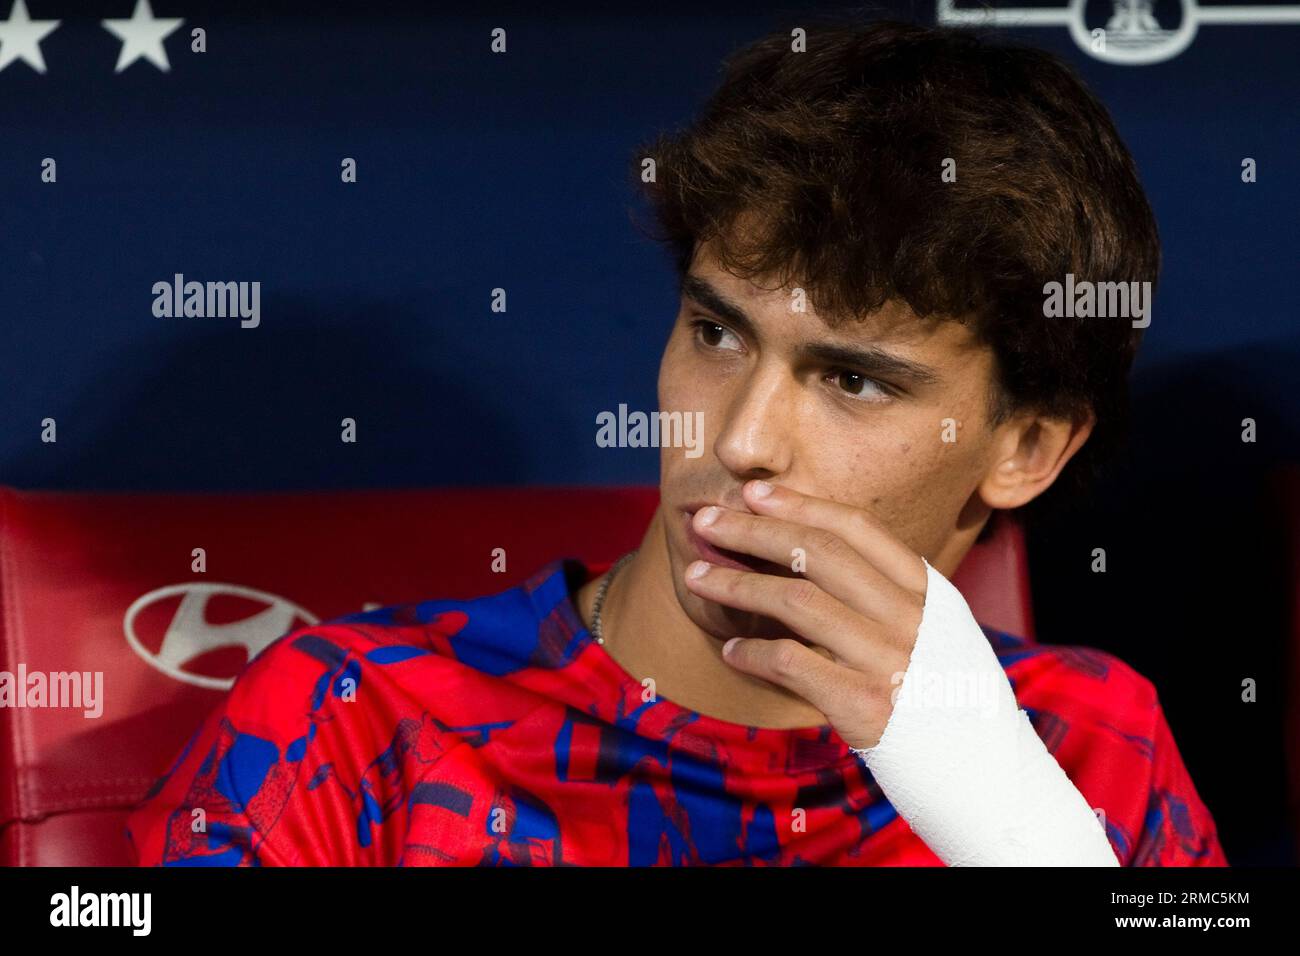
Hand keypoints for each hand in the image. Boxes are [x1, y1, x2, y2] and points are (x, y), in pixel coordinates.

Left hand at [682, 479, 929, 750]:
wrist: (990, 781)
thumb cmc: (949, 704)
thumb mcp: (940, 636)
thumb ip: (890, 599)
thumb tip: (818, 558)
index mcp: (930, 592)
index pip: (857, 528)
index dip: (800, 504)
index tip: (753, 492)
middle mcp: (912, 617)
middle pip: (818, 552)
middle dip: (755, 529)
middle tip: (708, 519)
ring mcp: (889, 660)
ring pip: (796, 600)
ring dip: (738, 583)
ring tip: (696, 575)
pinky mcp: (865, 707)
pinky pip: (791, 663)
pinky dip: (752, 652)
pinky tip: (730, 650)